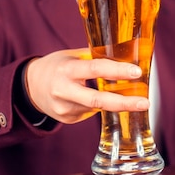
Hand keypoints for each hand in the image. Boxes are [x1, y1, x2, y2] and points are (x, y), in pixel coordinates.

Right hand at [24, 48, 149, 123]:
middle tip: (145, 102)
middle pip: (98, 100)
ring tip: (130, 98)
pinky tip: (93, 99)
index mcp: (67, 69)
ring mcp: (64, 108)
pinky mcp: (67, 119)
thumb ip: (94, 57)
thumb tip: (125, 55)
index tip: (137, 72)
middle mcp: (64, 90)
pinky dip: (99, 106)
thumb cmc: (56, 66)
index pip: (96, 69)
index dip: (117, 70)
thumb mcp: (71, 56)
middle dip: (124, 102)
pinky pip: (90, 112)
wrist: (29, 86)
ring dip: (115, 102)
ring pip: (97, 107)